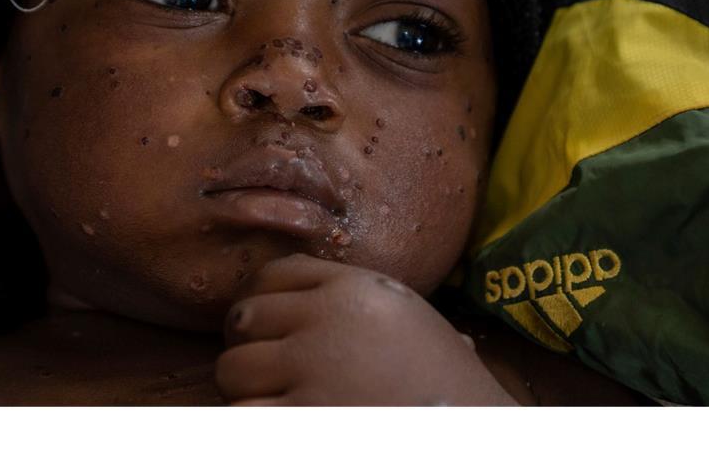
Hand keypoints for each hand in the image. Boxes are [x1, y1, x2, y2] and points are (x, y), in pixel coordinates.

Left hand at [216, 253, 514, 404]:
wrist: (476, 435)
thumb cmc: (448, 383)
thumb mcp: (409, 318)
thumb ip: (357, 301)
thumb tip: (297, 303)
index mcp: (355, 288)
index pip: (273, 274)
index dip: (260, 299)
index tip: (265, 324)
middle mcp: (325, 321)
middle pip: (244, 318)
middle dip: (248, 344)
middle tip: (266, 368)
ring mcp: (310, 371)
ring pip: (232, 369)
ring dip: (245, 389)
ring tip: (274, 400)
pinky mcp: (301, 419)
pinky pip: (241, 414)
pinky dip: (251, 421)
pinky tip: (280, 422)